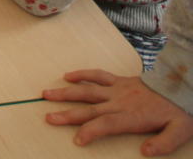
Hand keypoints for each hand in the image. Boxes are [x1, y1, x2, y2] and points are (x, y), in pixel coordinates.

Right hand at [43, 69, 192, 155]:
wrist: (182, 87)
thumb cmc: (179, 112)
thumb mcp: (180, 131)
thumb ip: (164, 143)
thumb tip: (145, 152)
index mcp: (131, 116)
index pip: (106, 124)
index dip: (90, 131)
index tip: (77, 139)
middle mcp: (119, 102)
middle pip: (90, 109)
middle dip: (68, 114)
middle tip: (48, 118)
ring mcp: (117, 89)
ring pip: (88, 90)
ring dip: (66, 93)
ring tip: (46, 94)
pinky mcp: (119, 80)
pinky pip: (97, 75)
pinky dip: (82, 74)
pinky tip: (68, 76)